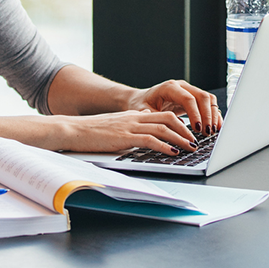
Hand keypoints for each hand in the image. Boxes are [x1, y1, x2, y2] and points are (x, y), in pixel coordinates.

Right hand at [47, 110, 199, 154]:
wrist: (72, 130)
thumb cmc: (90, 133)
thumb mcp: (114, 128)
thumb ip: (130, 130)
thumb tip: (144, 137)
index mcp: (133, 116)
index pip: (163, 115)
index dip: (180, 123)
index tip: (189, 132)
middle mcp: (134, 118)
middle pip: (169, 118)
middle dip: (186, 129)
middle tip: (196, 140)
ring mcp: (130, 126)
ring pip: (164, 128)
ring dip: (180, 138)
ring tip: (190, 147)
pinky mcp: (125, 137)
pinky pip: (150, 139)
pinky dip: (165, 146)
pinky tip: (172, 152)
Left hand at [129, 79, 221, 135]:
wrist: (140, 99)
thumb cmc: (140, 104)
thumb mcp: (143, 111)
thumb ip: (156, 118)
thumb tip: (170, 129)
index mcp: (169, 87)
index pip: (188, 98)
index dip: (195, 114)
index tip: (198, 128)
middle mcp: (181, 86)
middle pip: (202, 97)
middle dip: (207, 115)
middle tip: (208, 132)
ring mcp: (188, 91)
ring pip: (208, 99)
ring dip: (212, 115)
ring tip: (212, 131)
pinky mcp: (192, 98)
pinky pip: (207, 104)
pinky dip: (213, 114)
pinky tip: (215, 126)